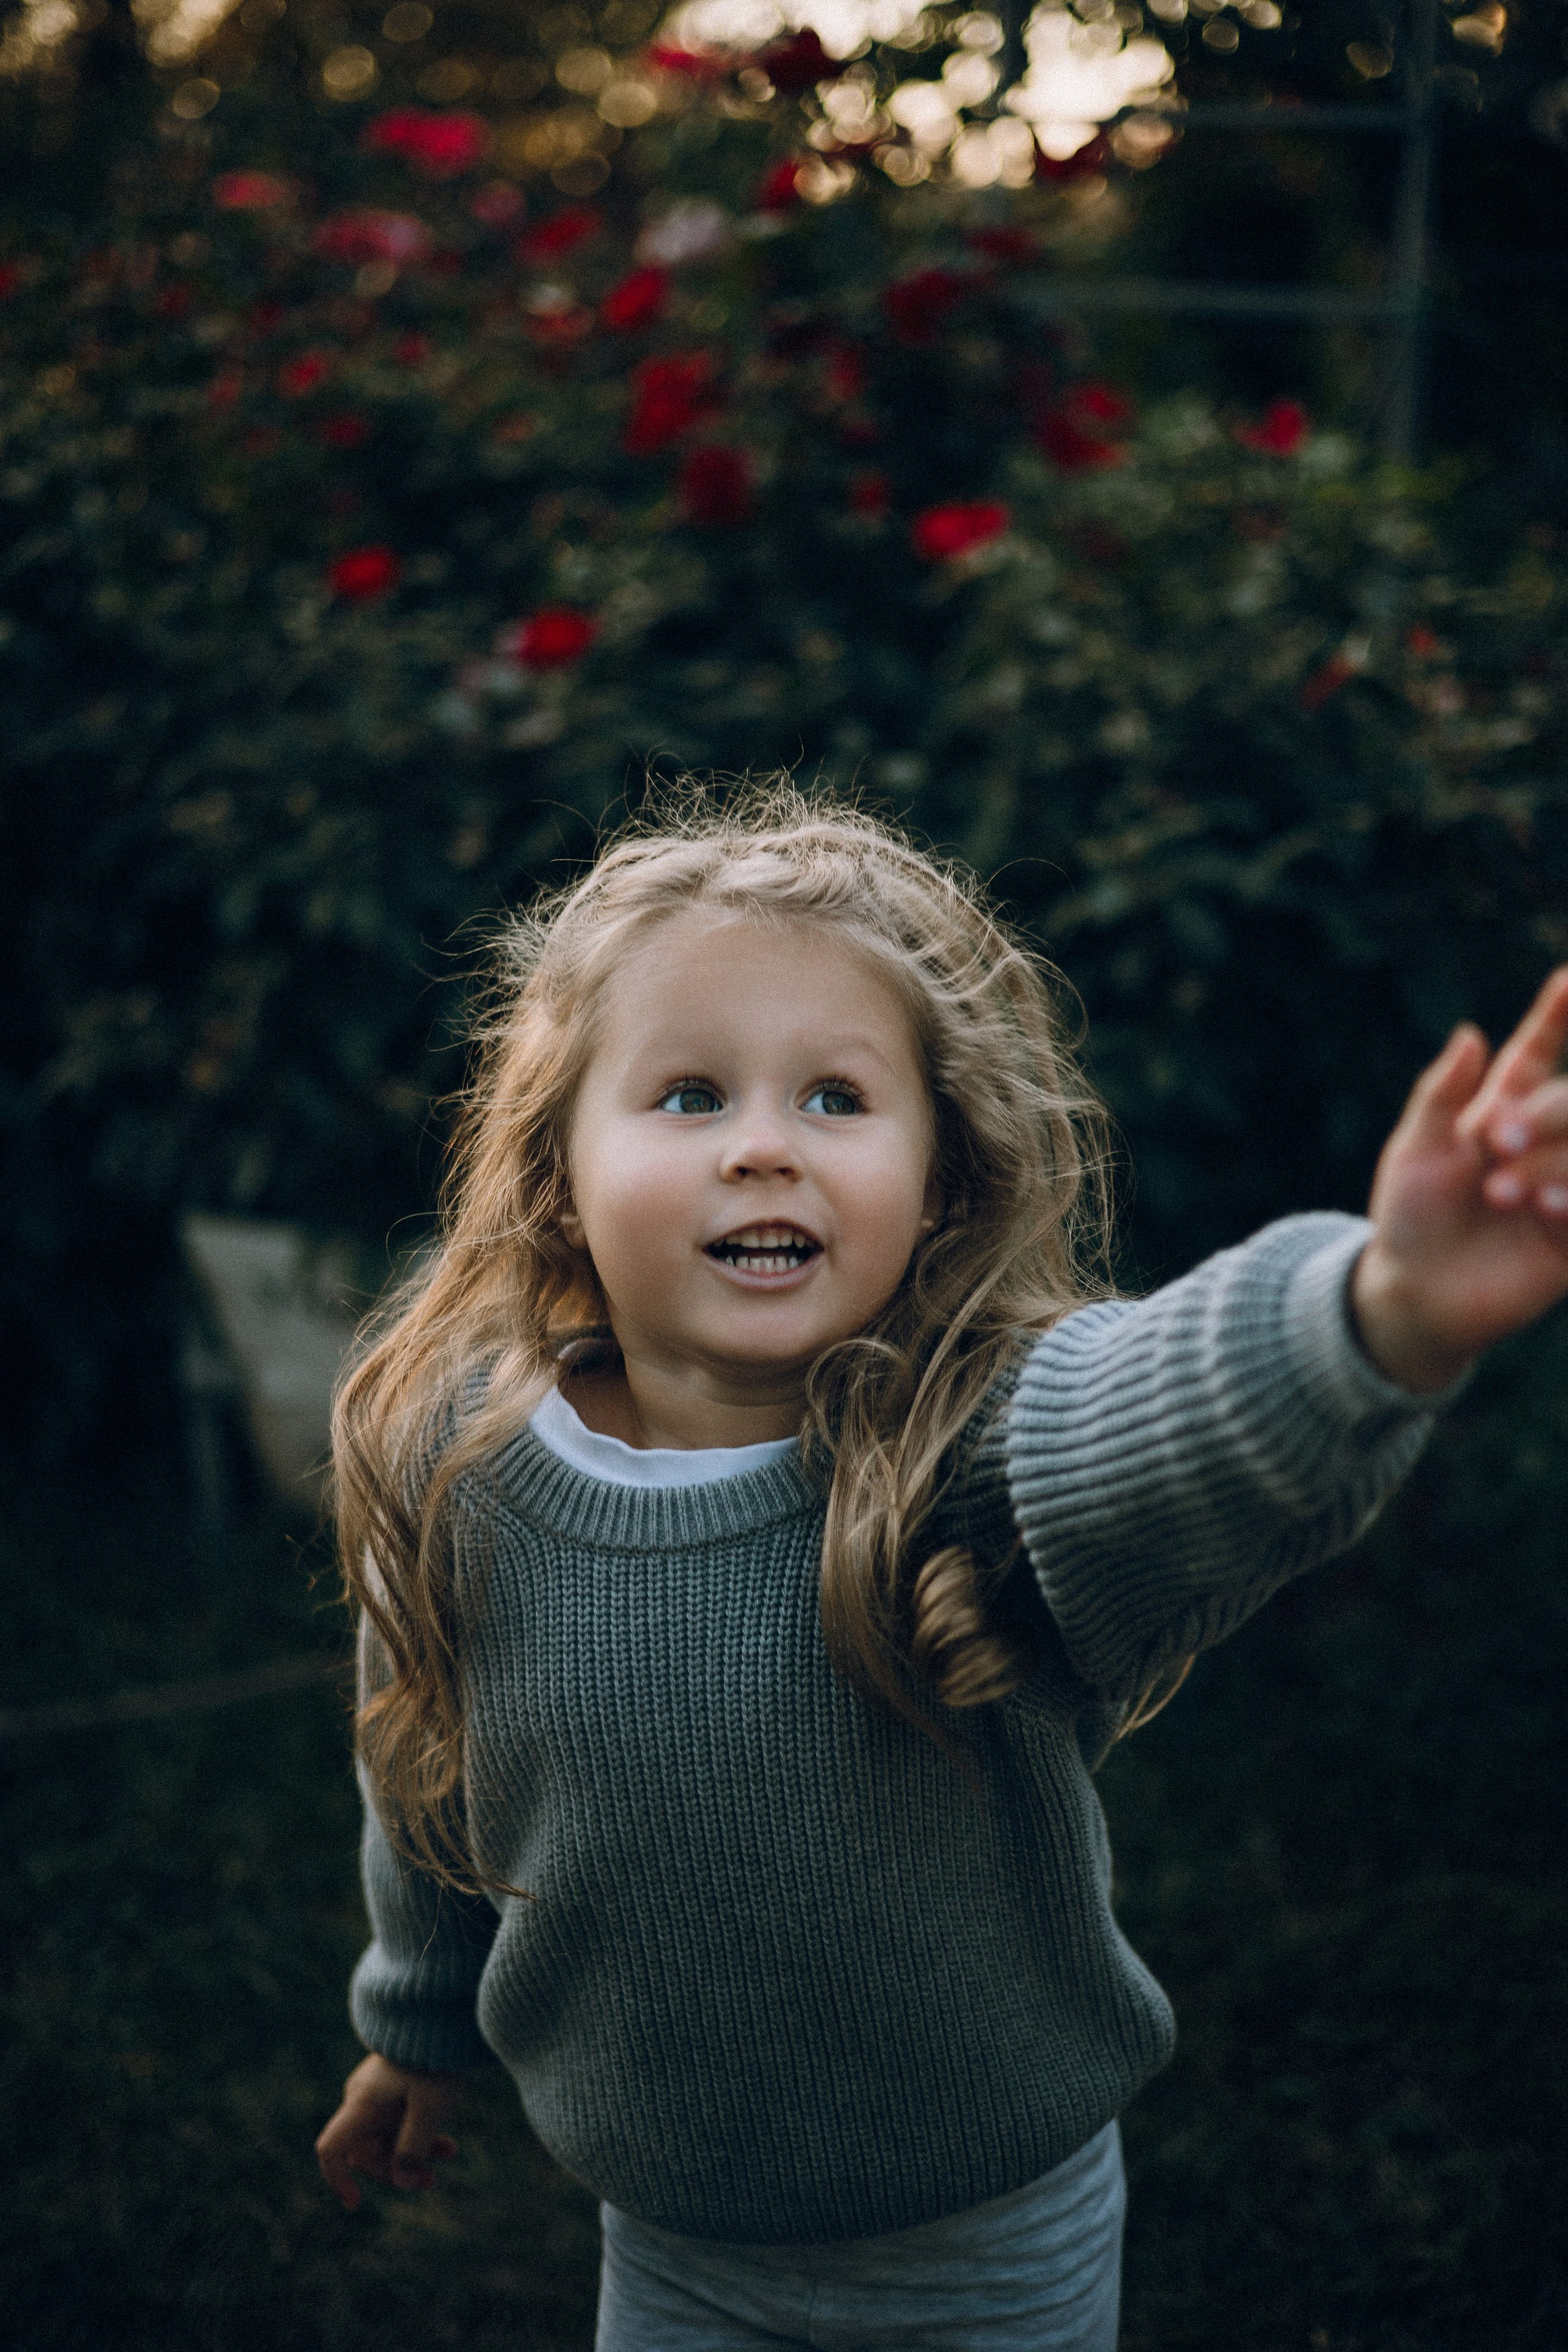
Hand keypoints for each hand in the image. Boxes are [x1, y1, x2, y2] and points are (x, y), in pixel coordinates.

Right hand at [315, 2052, 462, 2212]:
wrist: (442, 2013)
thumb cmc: (435, 2058)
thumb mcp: (429, 2108)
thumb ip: (413, 2148)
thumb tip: (402, 2183)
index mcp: (361, 2103)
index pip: (331, 2149)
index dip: (337, 2179)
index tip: (356, 2204)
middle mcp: (362, 2099)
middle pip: (365, 2152)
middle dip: (396, 2169)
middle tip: (430, 2181)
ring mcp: (377, 2093)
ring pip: (386, 2138)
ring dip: (414, 2152)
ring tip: (449, 2154)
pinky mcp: (393, 2087)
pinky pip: (398, 2122)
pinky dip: (419, 2134)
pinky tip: (447, 2144)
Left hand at [1351, 968, 1567, 1392]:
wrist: (1414, 1293)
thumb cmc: (1408, 1215)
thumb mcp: (1415, 1150)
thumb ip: (1441, 1094)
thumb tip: (1469, 1034)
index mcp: (1500, 1109)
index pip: (1538, 1052)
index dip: (1556, 1015)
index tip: (1567, 977)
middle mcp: (1540, 1141)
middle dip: (1544, 1114)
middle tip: (1494, 1144)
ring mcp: (1562, 1186)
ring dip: (1552, 1163)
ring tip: (1504, 1194)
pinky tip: (1545, 1210)